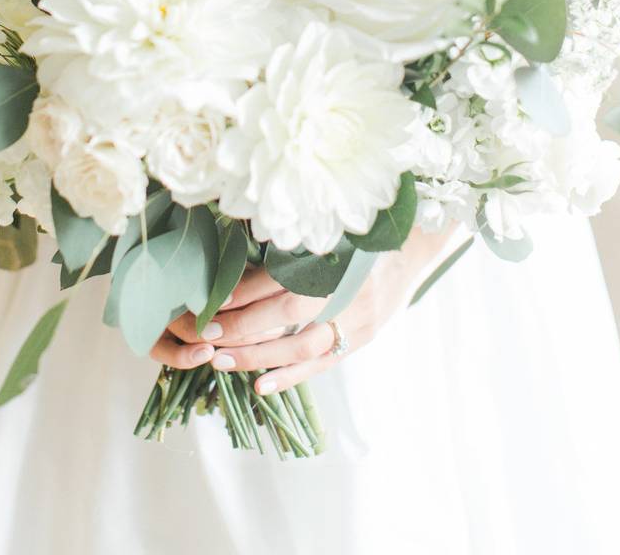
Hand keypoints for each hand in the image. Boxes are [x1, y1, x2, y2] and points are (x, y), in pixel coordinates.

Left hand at [150, 226, 460, 393]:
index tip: (213, 301)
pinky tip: (261, 385)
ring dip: (259, 357)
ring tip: (222, 362)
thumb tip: (238, 260)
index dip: (244, 292)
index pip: (280, 279)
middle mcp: (346, 291)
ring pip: (302, 346)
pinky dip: (291, 377)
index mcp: (335, 257)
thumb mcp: (330, 233)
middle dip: (242, 327)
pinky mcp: (361, 340)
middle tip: (206, 334)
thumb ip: (291, 248)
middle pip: (286, 315)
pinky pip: (322, 364)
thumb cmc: (361, 237)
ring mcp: (356, 320)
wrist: (413, 249)